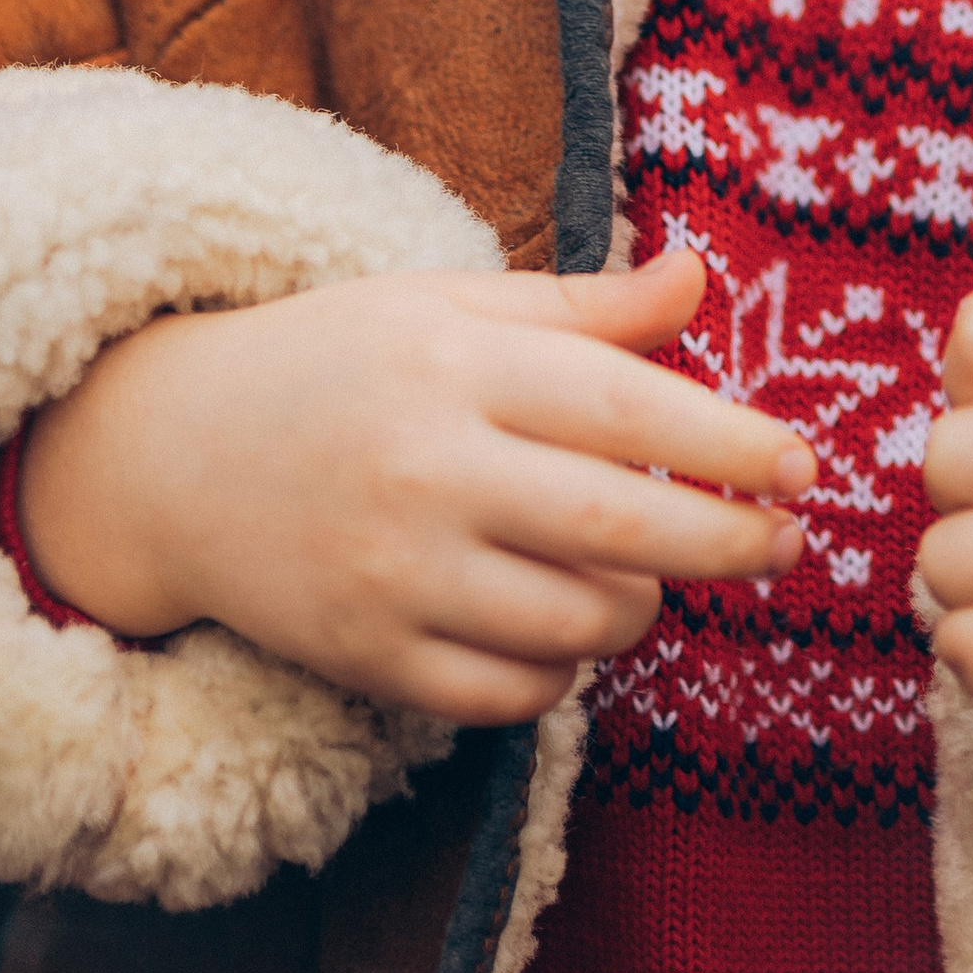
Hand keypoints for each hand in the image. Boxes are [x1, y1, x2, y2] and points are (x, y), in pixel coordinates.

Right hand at [18, 249, 813, 724]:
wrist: (170, 453)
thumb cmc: (340, 359)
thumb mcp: (450, 303)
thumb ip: (582, 306)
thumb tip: (699, 277)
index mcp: (455, 362)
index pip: (621, 405)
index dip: (727, 441)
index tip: (802, 464)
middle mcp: (425, 467)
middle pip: (614, 524)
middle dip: (724, 541)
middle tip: (784, 544)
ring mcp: (391, 572)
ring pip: (572, 622)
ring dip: (641, 607)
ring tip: (652, 571)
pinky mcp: (366, 657)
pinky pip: (508, 695)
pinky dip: (562, 674)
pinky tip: (566, 629)